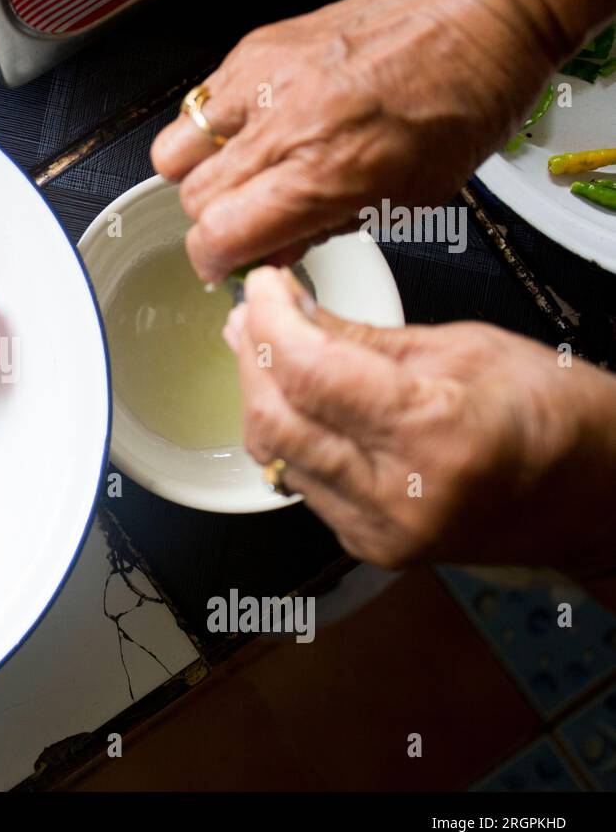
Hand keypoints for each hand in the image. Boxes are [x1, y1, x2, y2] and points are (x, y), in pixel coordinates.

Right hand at [150, 0, 555, 281]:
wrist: (473, 19)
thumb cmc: (456, 105)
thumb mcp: (403, 202)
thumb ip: (322, 231)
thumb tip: (269, 252)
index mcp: (324, 173)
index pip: (219, 234)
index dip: (215, 260)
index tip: (227, 261)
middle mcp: (284, 126)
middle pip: (195, 200)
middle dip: (214, 222)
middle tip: (246, 220)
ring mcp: (261, 83)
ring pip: (175, 153)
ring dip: (199, 176)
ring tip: (236, 176)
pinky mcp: (253, 51)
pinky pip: (199, 106)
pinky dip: (214, 130)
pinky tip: (253, 131)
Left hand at [225, 268, 615, 569]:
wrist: (596, 498)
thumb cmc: (551, 409)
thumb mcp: (462, 346)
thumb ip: (360, 338)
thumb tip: (287, 308)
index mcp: (434, 433)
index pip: (312, 375)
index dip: (270, 323)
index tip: (260, 286)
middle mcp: (398, 495)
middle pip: (277, 422)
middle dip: (253, 359)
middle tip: (251, 312)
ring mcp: (379, 530)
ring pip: (277, 456)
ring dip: (260, 396)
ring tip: (261, 346)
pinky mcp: (368, 545)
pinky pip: (301, 481)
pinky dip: (289, 433)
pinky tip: (294, 397)